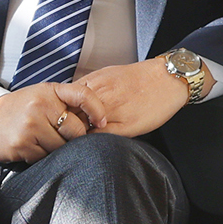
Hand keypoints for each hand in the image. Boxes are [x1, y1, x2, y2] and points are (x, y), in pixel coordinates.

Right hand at [0, 82, 91, 164]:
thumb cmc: (21, 110)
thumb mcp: (42, 97)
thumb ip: (65, 103)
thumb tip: (97, 119)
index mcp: (49, 90)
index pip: (83, 95)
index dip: (97, 109)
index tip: (102, 122)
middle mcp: (40, 105)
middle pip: (76, 130)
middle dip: (73, 138)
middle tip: (59, 136)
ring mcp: (31, 124)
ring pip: (63, 146)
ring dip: (57, 148)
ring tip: (42, 140)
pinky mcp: (23, 143)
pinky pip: (46, 156)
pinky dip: (42, 155)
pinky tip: (31, 146)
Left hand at [61, 58, 192, 137]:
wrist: (166, 79)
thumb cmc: (138, 79)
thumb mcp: (106, 76)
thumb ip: (87, 91)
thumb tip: (68, 104)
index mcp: (91, 85)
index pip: (62, 104)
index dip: (57, 116)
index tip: (56, 124)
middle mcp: (98, 99)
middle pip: (68, 119)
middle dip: (62, 129)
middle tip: (60, 138)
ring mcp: (111, 114)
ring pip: (81, 131)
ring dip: (75, 139)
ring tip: (74, 145)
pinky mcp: (124, 128)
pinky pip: (100, 140)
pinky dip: (92, 144)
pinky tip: (92, 147)